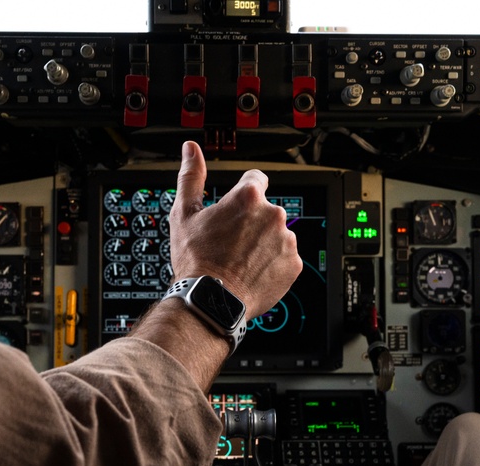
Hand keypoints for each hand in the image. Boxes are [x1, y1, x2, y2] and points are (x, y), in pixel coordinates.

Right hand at [168, 141, 301, 319]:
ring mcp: (286, 240)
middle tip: (231, 241)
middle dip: (252, 222)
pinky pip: (286, 257)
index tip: (236, 209)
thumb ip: (191, 176)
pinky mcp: (294, 264)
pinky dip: (273, 263)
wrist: (212, 301)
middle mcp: (272, 215)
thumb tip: (191, 150)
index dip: (243, 193)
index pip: (256, 179)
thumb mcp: (185, 213)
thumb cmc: (197, 260)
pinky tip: (252, 272)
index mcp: (248, 197)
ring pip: (277, 234)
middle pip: (266, 210)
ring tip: (241, 259)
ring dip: (264, 242)